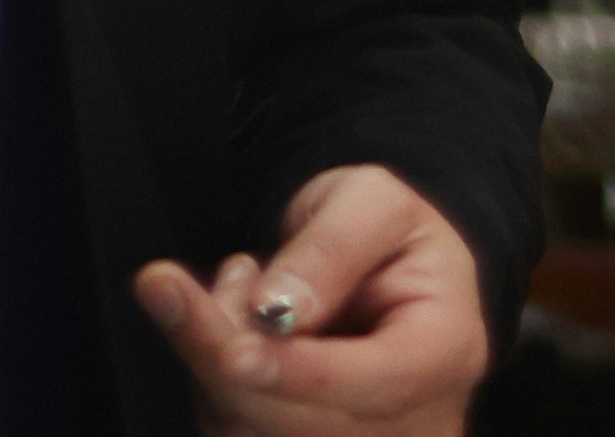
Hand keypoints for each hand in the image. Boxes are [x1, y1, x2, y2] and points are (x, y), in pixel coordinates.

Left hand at [131, 165, 493, 432]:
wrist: (378, 263)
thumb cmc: (384, 230)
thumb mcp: (371, 200)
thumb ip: (333, 247)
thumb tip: (280, 308)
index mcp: (448, 350)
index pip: (377, 382)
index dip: (301, 372)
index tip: (233, 351)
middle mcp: (416, 417)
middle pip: (307, 424)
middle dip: (226, 357)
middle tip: (165, 282)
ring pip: (259, 432)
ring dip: (212, 359)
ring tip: (238, 283)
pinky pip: (239, 432)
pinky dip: (212, 380)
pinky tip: (233, 326)